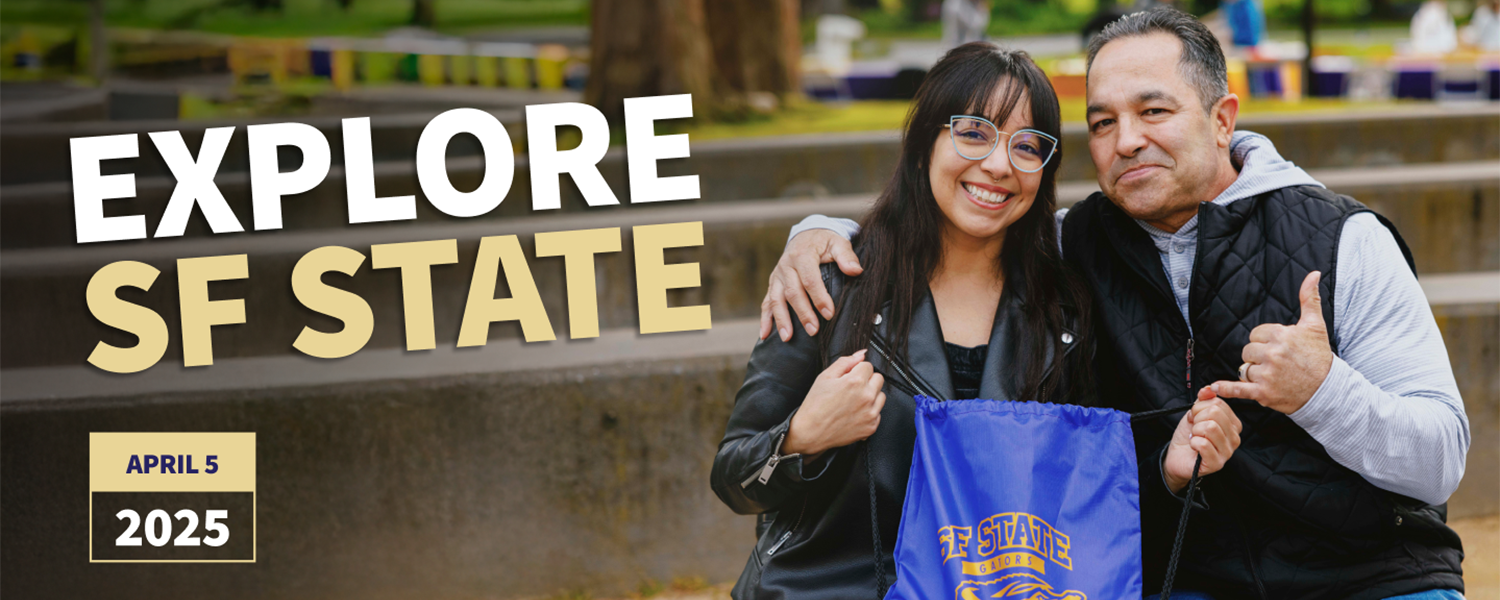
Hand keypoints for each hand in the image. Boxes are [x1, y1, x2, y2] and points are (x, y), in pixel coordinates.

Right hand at [759, 229, 863, 341]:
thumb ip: (846, 257)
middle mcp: (786, 266)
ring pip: (776, 299)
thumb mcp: (838, 243)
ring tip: (787, 337)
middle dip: (803, 312)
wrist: (805, 236)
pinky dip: (765, 319)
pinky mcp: (773, 284)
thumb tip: (856, 271)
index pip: (810, 279)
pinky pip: (766, 302)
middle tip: (813, 330)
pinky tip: (764, 335)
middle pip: (792, 292)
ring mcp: (777, 276)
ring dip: (781, 319)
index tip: (829, 314)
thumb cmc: (824, 243)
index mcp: (802, 255)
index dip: (819, 297)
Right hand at [783, 350, 885, 457]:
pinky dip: (869, 412)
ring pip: (881, 395)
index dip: (856, 370)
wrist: (811, 432)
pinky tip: (854, 414)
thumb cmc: (815, 404)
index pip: (868, 365)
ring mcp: (870, 413)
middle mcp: (866, 397)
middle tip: (851, 389)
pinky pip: (878, 413)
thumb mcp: (825, 377)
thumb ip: (845, 362)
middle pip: (878, 378)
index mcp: (855, 382)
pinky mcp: (871, 427)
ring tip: (853, 402)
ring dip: (871, 396)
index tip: (848, 378)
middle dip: (866, 380)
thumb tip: (862, 354)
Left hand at [1164, 386, 1242, 493]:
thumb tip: (1208, 390)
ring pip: (1210, 427)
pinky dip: (1193, 443)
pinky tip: (1194, 447)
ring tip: (1195, 437)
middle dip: (1197, 418)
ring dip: (1195, 431)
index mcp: (1233, 424)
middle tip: (1194, 428)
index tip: (1195, 417)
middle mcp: (1235, 438)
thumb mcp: (1195, 413)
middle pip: (1214, 413)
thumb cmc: (1189, 436)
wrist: (1177, 456)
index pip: (1218, 404)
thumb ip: (1203, 400)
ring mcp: (1227, 452)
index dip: (1199, 407)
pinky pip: (1204, 444)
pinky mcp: (1217, 463)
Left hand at [1209, 271, 1334, 414]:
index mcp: (1281, 335)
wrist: (1327, 390)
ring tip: (1273, 376)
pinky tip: (1215, 387)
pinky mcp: (1263, 393)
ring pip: (1244, 368)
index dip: (1264, 341)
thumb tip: (1313, 273)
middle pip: (1248, 351)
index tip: (1279, 348)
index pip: (1255, 334)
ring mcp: (1267, 374)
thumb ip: (1309, 298)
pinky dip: (1226, 389)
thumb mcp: (1315, 325)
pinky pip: (1238, 389)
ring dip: (1253, 373)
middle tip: (1277, 363)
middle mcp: (1272, 354)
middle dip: (1258, 356)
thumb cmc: (1320, 356)